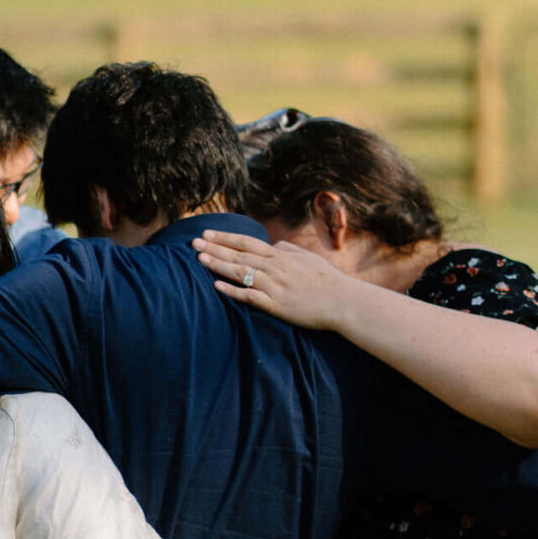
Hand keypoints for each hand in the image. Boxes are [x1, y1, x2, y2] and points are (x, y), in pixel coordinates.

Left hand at [194, 230, 349, 331]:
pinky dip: (233, 291)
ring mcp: (275, 286)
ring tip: (200, 259)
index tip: (207, 233)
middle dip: (215, 248)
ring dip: (219, 265)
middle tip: (193, 243)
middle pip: (240, 255)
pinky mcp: (277, 305)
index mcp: (282, 256)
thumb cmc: (327, 280)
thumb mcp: (308, 258)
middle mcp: (276, 267)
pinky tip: (217, 287)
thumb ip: (287, 250)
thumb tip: (272, 245)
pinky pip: (250, 296)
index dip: (226, 237)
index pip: (248, 242)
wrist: (343, 301)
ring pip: (242, 272)